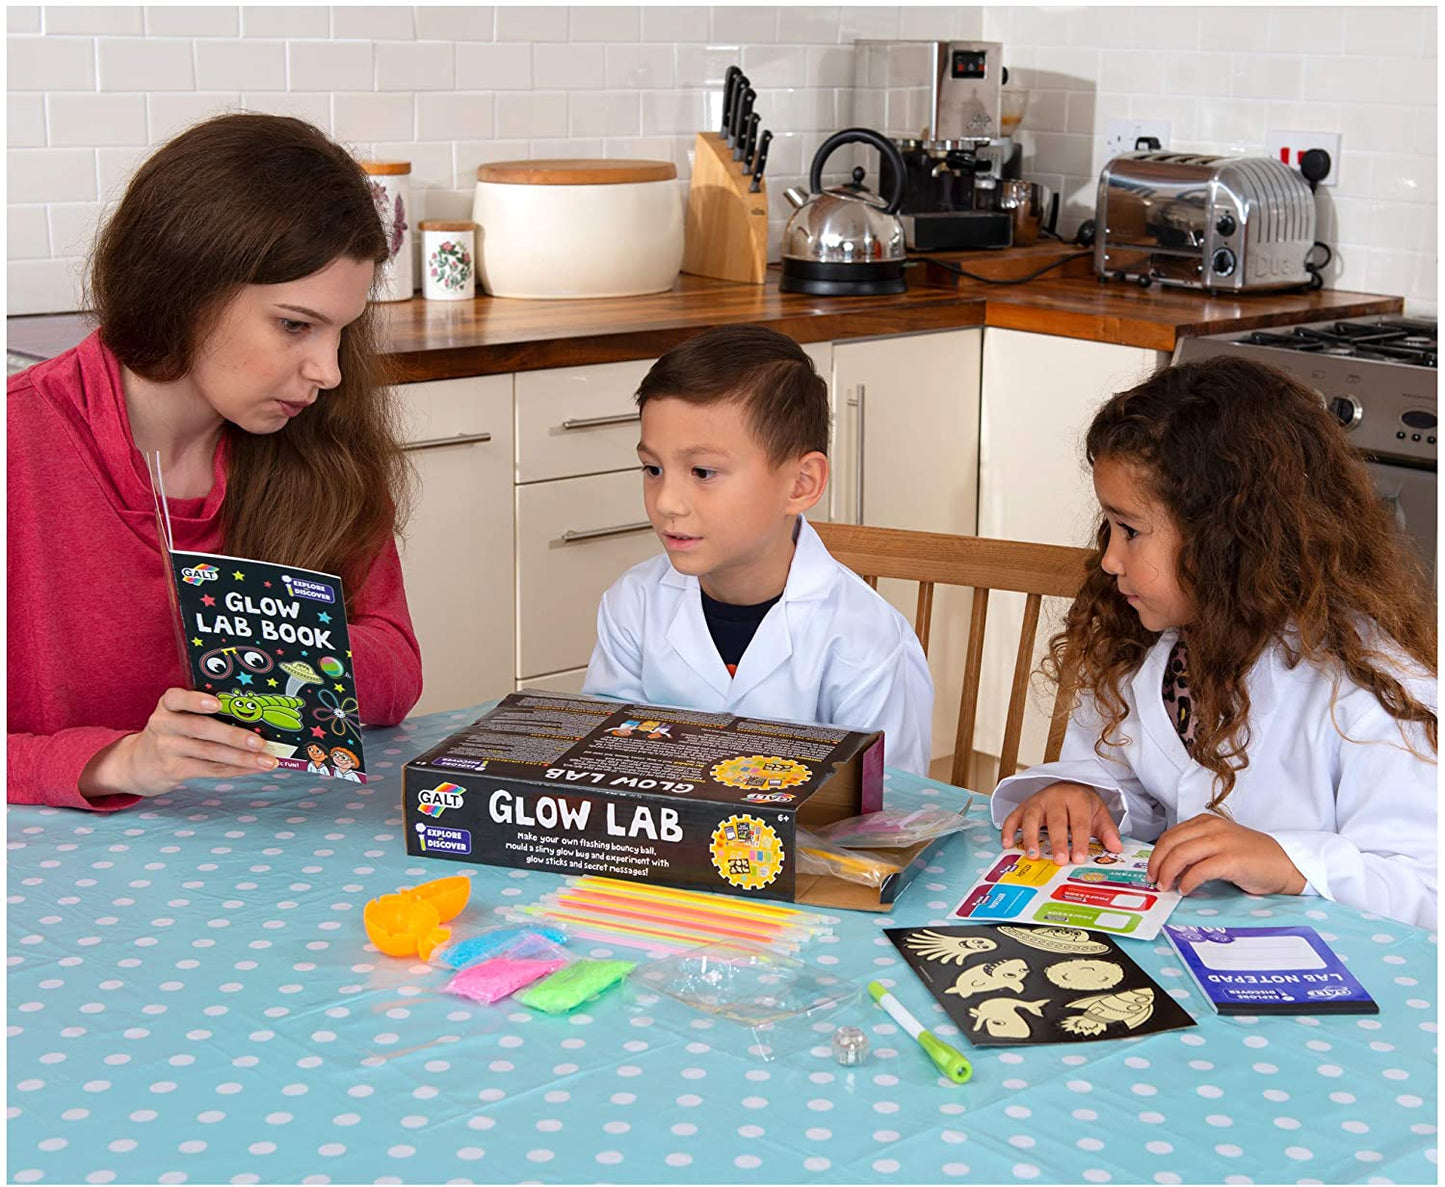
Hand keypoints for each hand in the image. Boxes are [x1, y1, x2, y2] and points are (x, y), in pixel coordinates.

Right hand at [79, 688, 277, 798]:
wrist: (137, 763)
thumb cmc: (173, 732)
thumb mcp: (177, 715)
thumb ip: (203, 711)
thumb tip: (254, 715)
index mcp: (168, 704)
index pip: (177, 698)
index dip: (197, 700)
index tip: (217, 704)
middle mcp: (164, 724)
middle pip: (201, 728)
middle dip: (234, 736)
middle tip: (260, 742)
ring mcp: (167, 748)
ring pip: (209, 753)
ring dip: (242, 758)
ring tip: (267, 761)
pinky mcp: (173, 770)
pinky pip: (209, 769)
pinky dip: (235, 769)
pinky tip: (253, 768)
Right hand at [1000, 781, 1122, 863]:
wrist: (1067, 784)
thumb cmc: (1082, 804)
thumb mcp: (1099, 813)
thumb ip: (1107, 831)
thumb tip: (1116, 848)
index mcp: (1077, 798)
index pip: (1079, 821)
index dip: (1079, 840)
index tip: (1078, 858)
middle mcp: (1055, 797)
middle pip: (1056, 820)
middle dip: (1057, 841)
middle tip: (1059, 860)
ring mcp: (1037, 801)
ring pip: (1031, 817)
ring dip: (1030, 836)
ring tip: (1033, 855)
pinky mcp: (1023, 805)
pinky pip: (1013, 816)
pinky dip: (1008, 829)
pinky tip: (1007, 844)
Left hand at [1147, 813, 1306, 896]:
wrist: (1285, 864)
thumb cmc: (1251, 858)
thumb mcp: (1218, 845)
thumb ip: (1196, 850)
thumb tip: (1168, 867)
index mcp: (1205, 822)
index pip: (1170, 835)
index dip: (1156, 854)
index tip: (1152, 870)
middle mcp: (1212, 828)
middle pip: (1170, 843)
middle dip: (1157, 864)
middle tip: (1154, 880)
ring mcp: (1222, 842)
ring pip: (1181, 854)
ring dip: (1168, 873)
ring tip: (1166, 887)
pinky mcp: (1231, 860)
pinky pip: (1199, 870)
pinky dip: (1187, 881)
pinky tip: (1185, 890)